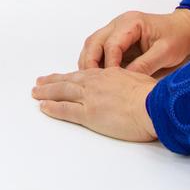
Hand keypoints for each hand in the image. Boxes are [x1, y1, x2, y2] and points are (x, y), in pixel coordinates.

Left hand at [32, 69, 157, 141]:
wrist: (153, 105)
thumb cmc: (154, 95)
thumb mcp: (140, 81)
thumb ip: (129, 82)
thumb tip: (129, 87)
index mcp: (109, 75)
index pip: (84, 75)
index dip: (70, 76)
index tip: (60, 76)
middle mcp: (96, 84)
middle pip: (68, 82)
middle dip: (52, 82)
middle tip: (39, 83)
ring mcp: (91, 98)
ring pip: (62, 93)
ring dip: (47, 93)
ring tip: (35, 93)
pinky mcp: (89, 114)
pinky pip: (66, 110)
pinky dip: (53, 108)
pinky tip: (43, 108)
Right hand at [78, 8, 189, 74]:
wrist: (184, 29)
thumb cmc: (177, 38)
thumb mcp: (165, 52)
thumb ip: (145, 65)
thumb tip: (126, 80)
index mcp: (131, 23)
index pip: (111, 43)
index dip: (109, 63)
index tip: (111, 80)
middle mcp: (119, 23)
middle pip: (94, 41)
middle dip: (90, 62)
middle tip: (91, 83)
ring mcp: (115, 29)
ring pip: (92, 44)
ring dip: (89, 62)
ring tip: (91, 82)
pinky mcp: (116, 38)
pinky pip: (99, 49)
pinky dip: (96, 62)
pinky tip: (98, 77)